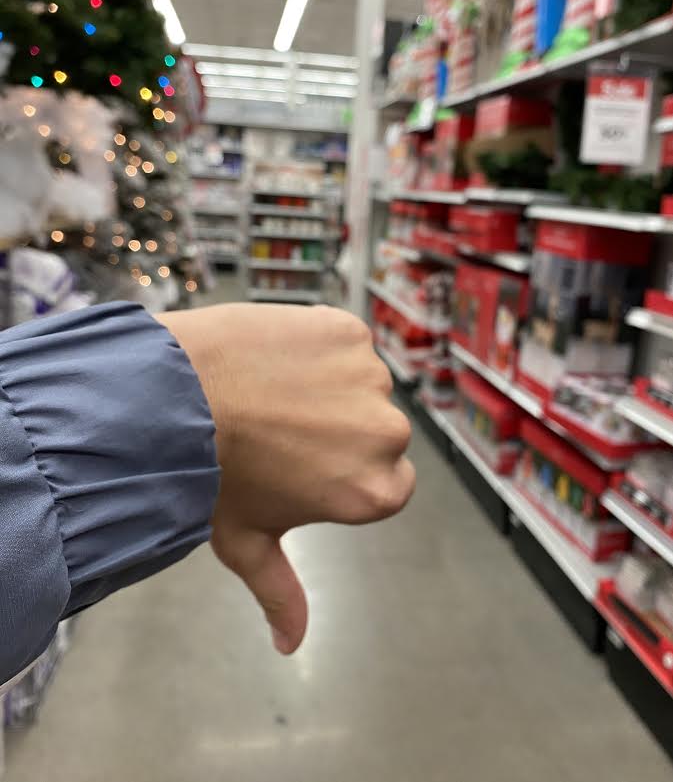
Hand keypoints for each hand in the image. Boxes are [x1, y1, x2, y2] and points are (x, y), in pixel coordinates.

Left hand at [159, 303, 414, 654]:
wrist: (173, 396)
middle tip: (280, 428)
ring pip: (359, 385)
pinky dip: (318, 346)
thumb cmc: (210, 474)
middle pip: (376, 433)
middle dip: (340, 431)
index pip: (387, 484)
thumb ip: (280, 595)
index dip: (342, 474)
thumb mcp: (247, 543)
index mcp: (376, 492)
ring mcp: (370, 377)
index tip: (303, 465)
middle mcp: (387, 434)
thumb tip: (290, 645)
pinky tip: (274, 359)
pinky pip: (343, 342)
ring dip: (328, 386)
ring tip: (272, 392)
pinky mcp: (349, 331)